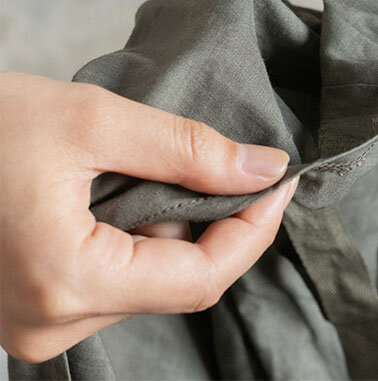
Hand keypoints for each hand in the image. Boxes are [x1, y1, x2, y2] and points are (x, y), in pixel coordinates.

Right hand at [0, 72, 297, 362]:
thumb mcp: (89, 120)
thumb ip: (186, 149)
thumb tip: (264, 168)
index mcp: (65, 282)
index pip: (201, 277)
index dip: (254, 230)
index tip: (281, 183)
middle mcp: (49, 324)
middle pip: (178, 283)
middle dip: (213, 224)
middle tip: (225, 165)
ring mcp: (34, 324)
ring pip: (147, 283)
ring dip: (169, 229)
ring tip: (148, 172)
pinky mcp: (28, 309)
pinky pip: (111, 282)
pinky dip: (134, 239)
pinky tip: (117, 195)